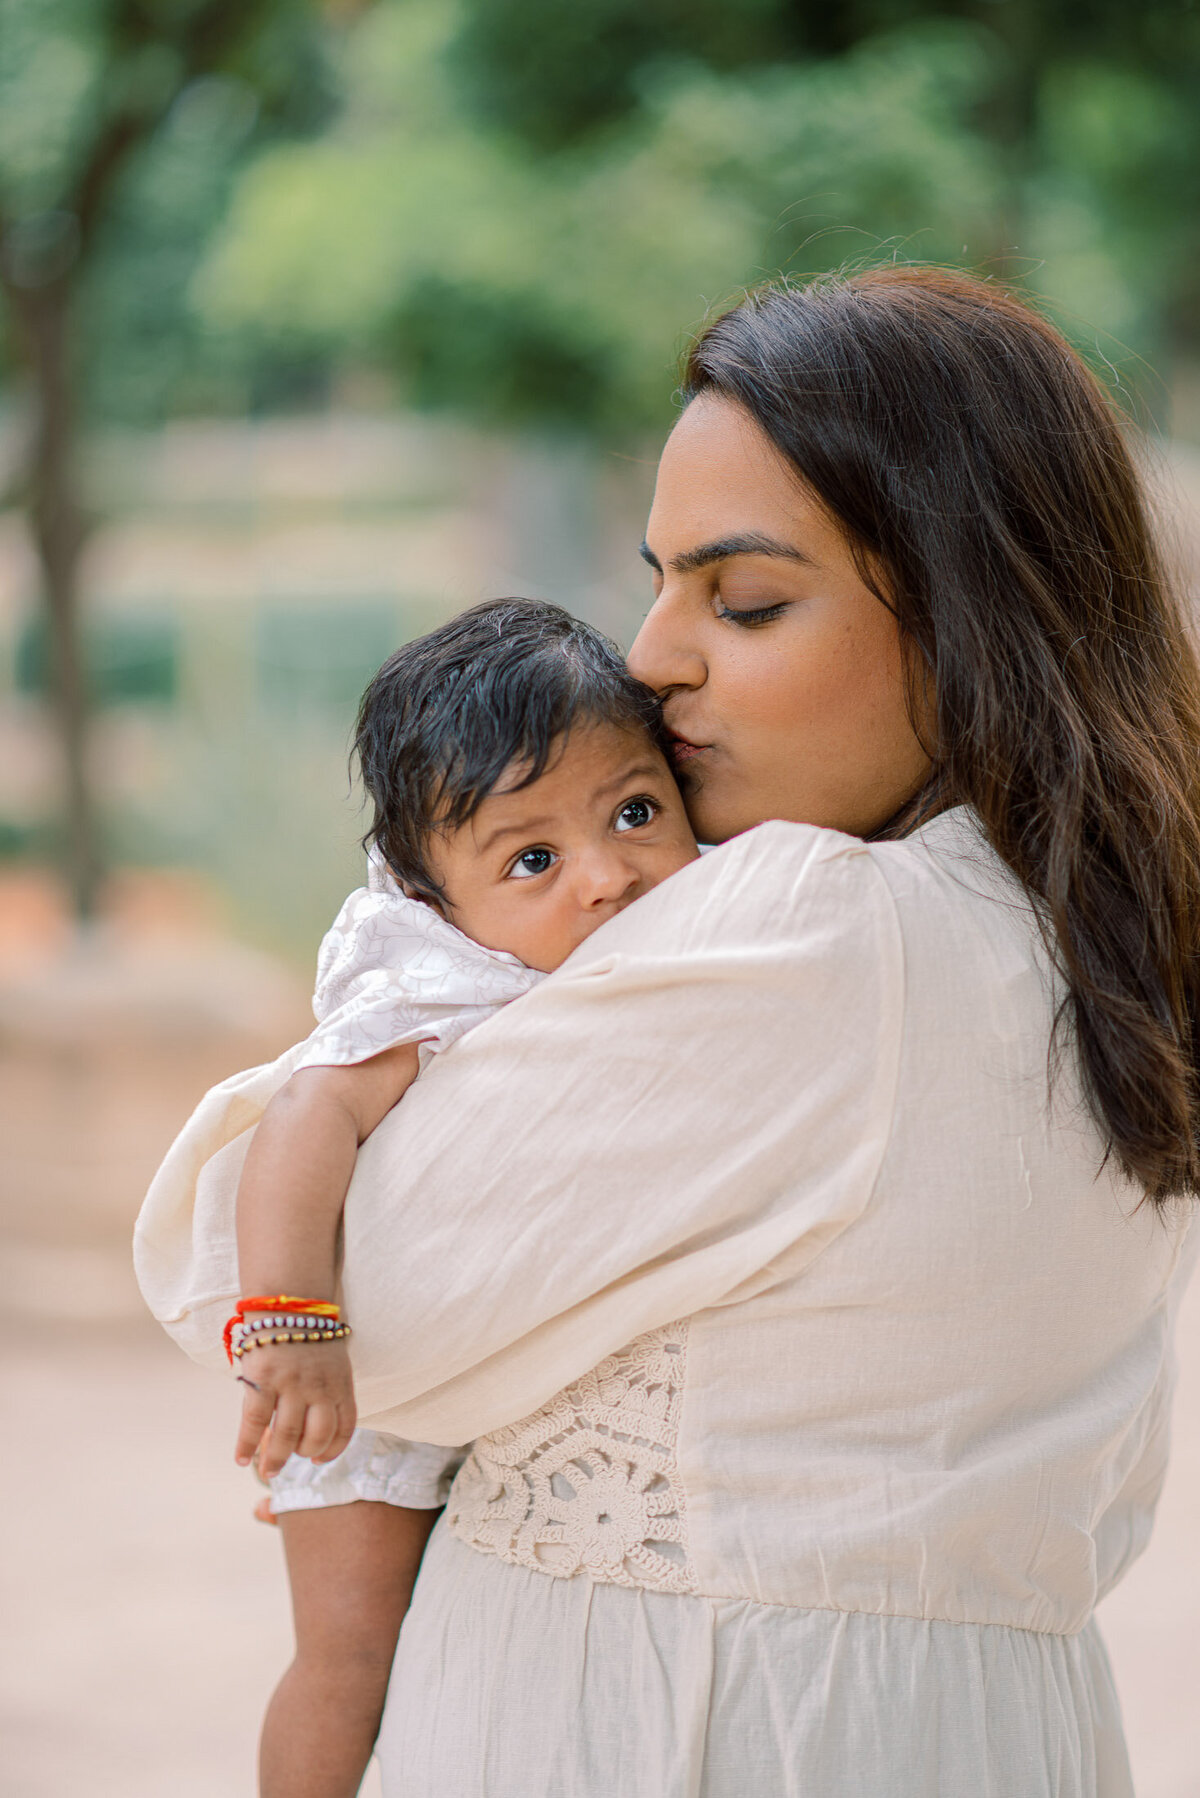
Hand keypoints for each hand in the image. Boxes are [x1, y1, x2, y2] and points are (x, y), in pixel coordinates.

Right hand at [234, 1337, 356, 1477]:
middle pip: (316, 1436)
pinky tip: (242, 1459)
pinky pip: (254, 1422)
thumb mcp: (333, 1361)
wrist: (287, 1303)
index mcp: (341, 1382)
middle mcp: (319, 1386)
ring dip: (276, 1459)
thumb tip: (311, 1428)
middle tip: (292, 1461)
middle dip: (303, 1454)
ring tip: (270, 1470)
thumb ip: (328, 1392)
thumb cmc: (309, 1336)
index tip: (319, 1459)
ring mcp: (291, 1384)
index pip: (344, 1427)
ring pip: (285, 1435)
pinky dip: (246, 1445)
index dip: (332, 1449)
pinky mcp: (263, 1379)